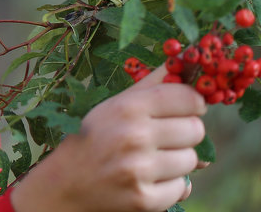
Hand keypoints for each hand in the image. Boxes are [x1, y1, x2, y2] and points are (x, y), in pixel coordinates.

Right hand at [11, 67, 207, 211]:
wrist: (65, 185)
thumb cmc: (92, 138)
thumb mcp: (112, 106)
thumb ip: (150, 86)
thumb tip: (185, 62)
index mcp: (127, 107)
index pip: (187, 97)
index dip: (194, 102)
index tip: (188, 108)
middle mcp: (134, 136)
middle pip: (195, 129)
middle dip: (185, 133)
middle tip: (165, 137)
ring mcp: (140, 170)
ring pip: (192, 160)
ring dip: (178, 161)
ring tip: (152, 160)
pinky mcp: (144, 199)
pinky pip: (183, 188)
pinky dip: (171, 186)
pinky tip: (149, 181)